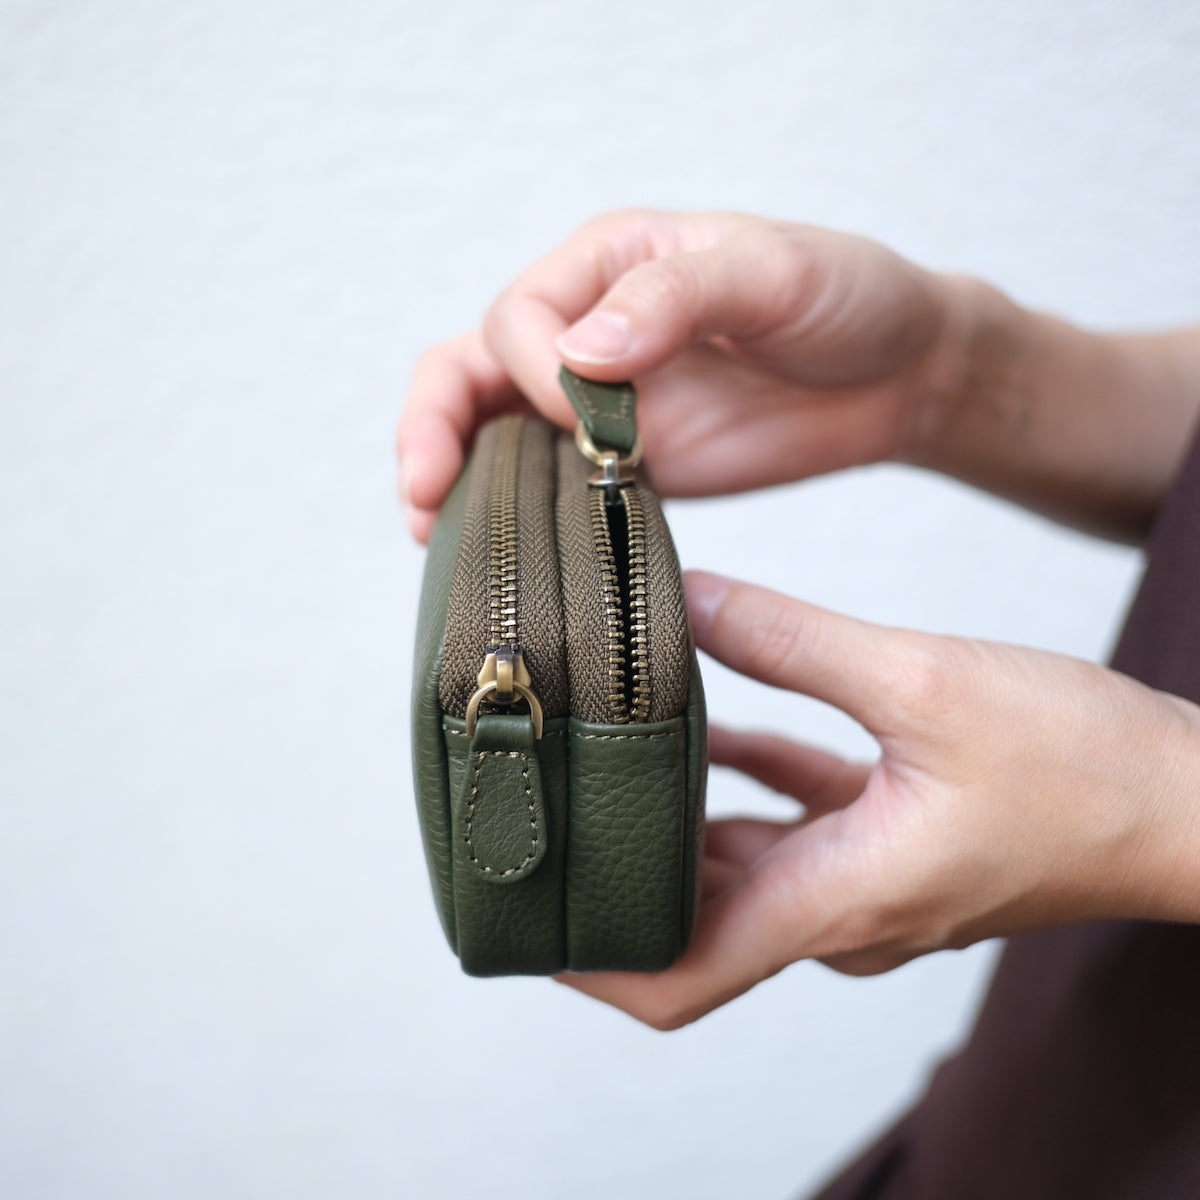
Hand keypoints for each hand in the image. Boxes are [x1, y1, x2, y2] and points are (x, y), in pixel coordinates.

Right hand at [398, 210, 965, 540]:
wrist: (898, 373)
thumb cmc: (844, 298)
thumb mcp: (770, 273)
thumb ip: (673, 299)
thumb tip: (577, 351)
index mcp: (607, 264)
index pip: (518, 316)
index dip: (534, 372)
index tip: (590, 419)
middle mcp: (585, 329)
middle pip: (469, 369)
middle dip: (434, 425)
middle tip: (424, 489)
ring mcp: (598, 401)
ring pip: (487, 429)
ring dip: (448, 473)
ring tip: (428, 530)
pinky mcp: (622, 462)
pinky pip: (544, 483)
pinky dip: (505, 514)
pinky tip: (488, 555)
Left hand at [559, 571, 1199, 1028]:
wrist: (1190, 801)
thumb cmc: (1087, 768)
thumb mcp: (927, 683)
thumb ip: (793, 642)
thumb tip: (685, 599)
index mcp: (836, 901)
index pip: (677, 975)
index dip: (590, 960)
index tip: (527, 913)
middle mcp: (839, 911)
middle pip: (690, 916)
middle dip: (614, 869)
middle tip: (547, 801)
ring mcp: (866, 882)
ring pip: (736, 865)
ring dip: (675, 816)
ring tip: (606, 747)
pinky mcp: (892, 844)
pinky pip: (790, 822)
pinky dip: (741, 783)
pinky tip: (709, 721)